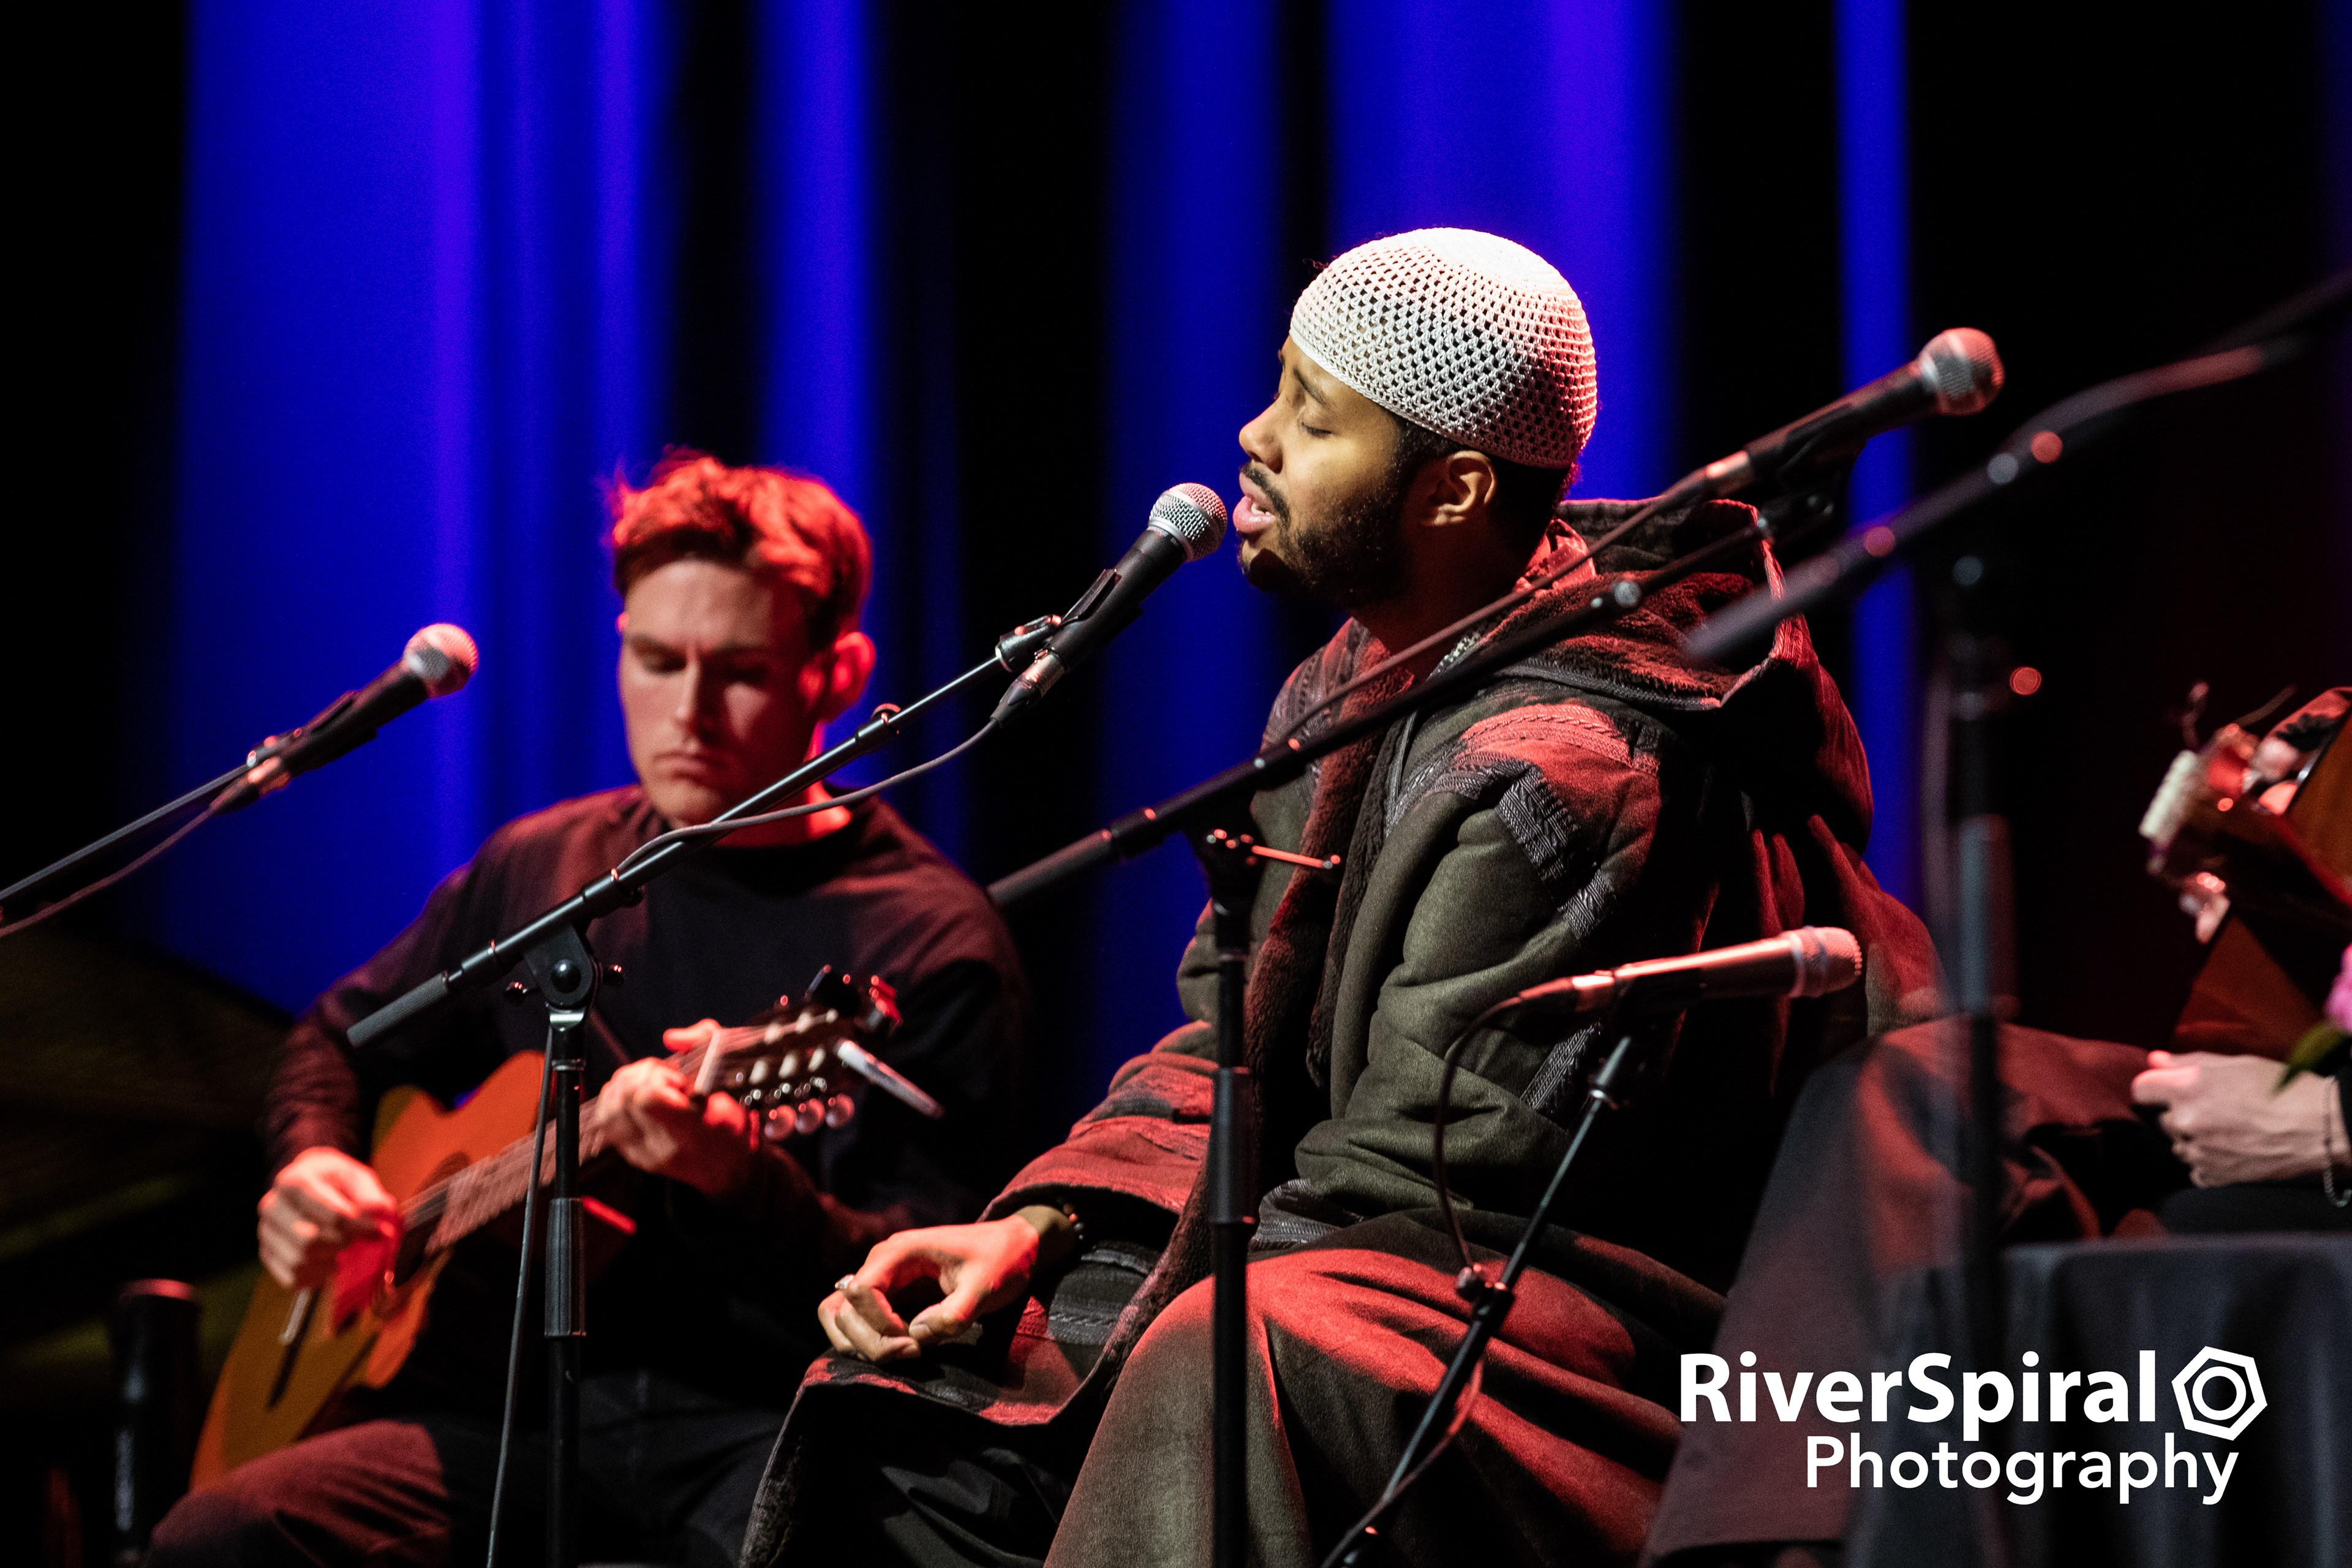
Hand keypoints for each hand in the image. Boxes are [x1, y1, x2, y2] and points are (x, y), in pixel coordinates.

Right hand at [257, 1147, 398, 1289]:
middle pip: (309, 1241)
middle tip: (353, 1239)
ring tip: (340, 1250)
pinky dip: (316, 1276)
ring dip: (328, 1261)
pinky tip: (328, 1262)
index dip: (358, 1226)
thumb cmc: (334, 1181)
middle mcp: (272, 1207)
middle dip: (340, 1244)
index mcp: (293, 1182)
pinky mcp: (268, 1254)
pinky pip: (292, 1278)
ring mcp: (266, 1233)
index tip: (379, 1230)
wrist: (309, 1182)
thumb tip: (382, 1212)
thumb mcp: (356, 1176)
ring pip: (298, 1262)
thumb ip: (370, 1195)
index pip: (329, 1213)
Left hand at [598, 1040, 756, 1200]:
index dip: (659, 1079)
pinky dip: (617, 1097)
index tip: (679, 1082)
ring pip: (610, 1105)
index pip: (647, 1098)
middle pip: (625, 1096)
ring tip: (654, 1086)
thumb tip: (671, 1038)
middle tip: (668, 1081)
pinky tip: (637, 1095)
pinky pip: (605, 1117)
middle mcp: (660, 1147)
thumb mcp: (736, 1079)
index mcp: (691, 1132)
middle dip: (645, 1075)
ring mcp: (641, 1153)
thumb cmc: (731, 1126)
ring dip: (629, 1084)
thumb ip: (706, 1043)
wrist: (726, 1166)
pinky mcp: (628, 1153)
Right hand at [817, 1209, 1071, 1362]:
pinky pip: (855, 1320)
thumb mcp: (986, 1286)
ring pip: (839, 1316)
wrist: (1011, 1247)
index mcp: (900, 1252)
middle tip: (914, 1353)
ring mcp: (881, 1279)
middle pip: (842, 1309)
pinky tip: (901, 1348)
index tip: (914, 1341)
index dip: (880, 1325)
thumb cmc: (1000, 1260)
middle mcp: (881, 1262)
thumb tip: (917, 1334)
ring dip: (861, 1343)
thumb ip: (955, 1312)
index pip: (860, 1292)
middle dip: (871, 1342)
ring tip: (902, 1353)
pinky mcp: (887, 1295)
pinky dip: (866, 1341)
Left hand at [2132, 1050, 2348, 1186]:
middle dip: (2180, 1112)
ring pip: (2179, 1144)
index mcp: (2187, 1089)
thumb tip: (2153, 1060)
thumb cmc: (2283, 1089)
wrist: (2322, 1128)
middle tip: (2215, 1109)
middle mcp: (2187, 1121)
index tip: (2168, 1089)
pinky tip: (2232, 1151)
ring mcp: (2199, 1152)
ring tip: (2229, 1130)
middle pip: (2162, 1118)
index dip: (2154, 1087)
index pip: (2141, 1088)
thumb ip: (2187, 1062)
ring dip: (2194, 1138)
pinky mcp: (2214, 1176)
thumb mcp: (2236, 1064)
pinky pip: (2195, 1169)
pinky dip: (2208, 1162)